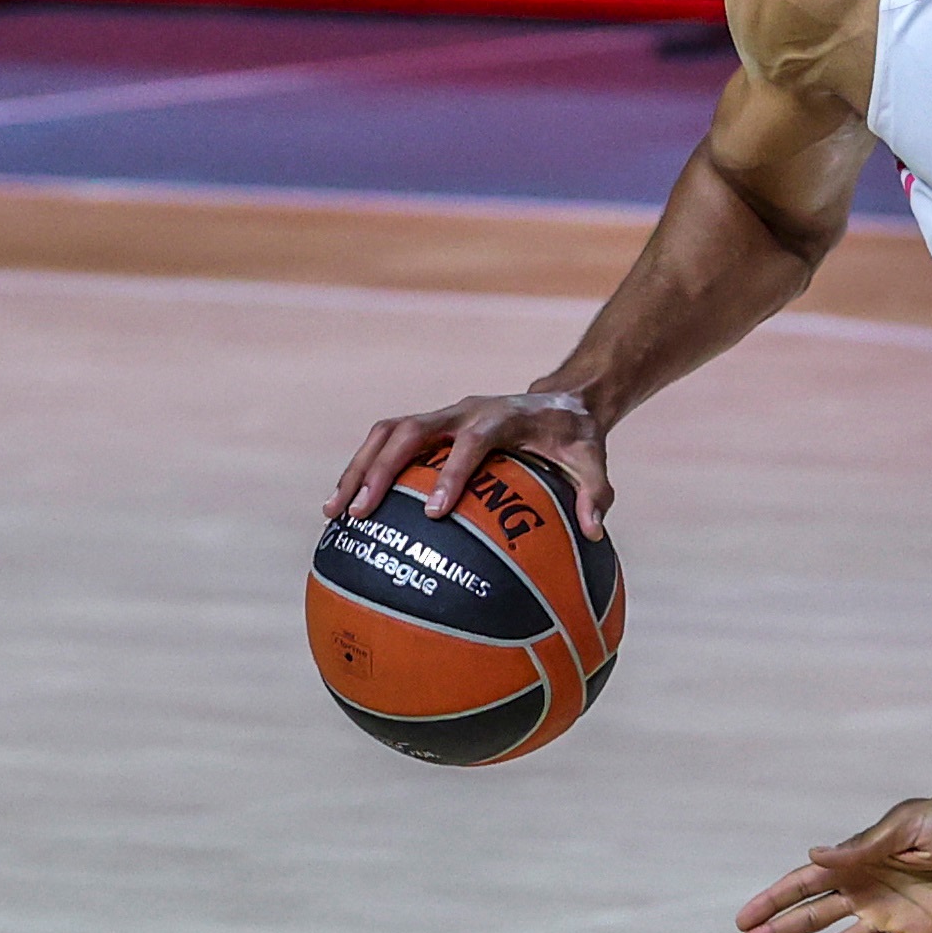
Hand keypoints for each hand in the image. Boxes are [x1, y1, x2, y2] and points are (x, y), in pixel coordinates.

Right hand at [334, 388, 609, 534]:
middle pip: (410, 431)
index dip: (452, 473)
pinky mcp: (430, 424)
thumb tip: (595, 531)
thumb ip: (596, 492)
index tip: (434, 512)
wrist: (561, 401)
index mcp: (502, 417)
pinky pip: (387, 441)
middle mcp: (465, 410)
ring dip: (359, 468)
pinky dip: (364, 468)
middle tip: (360, 513)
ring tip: (335, 513)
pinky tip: (348, 508)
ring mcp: (442, 415)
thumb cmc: (576, 439)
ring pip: (388, 432)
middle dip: (381, 470)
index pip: (472, 442)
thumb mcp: (594, 461)